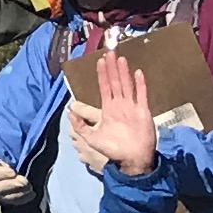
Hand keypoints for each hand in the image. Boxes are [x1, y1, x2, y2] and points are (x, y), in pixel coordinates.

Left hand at [70, 50, 160, 179]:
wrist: (132, 159)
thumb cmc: (113, 150)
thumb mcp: (92, 138)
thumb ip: (81, 125)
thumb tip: (69, 112)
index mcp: (109, 109)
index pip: (104, 87)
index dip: (101, 74)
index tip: (99, 61)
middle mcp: (120, 105)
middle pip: (115, 82)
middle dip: (112, 68)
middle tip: (110, 52)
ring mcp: (132, 107)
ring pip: (127, 85)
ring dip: (123, 72)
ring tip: (120, 58)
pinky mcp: (143, 111)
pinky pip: (141, 94)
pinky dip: (140, 84)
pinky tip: (138, 72)